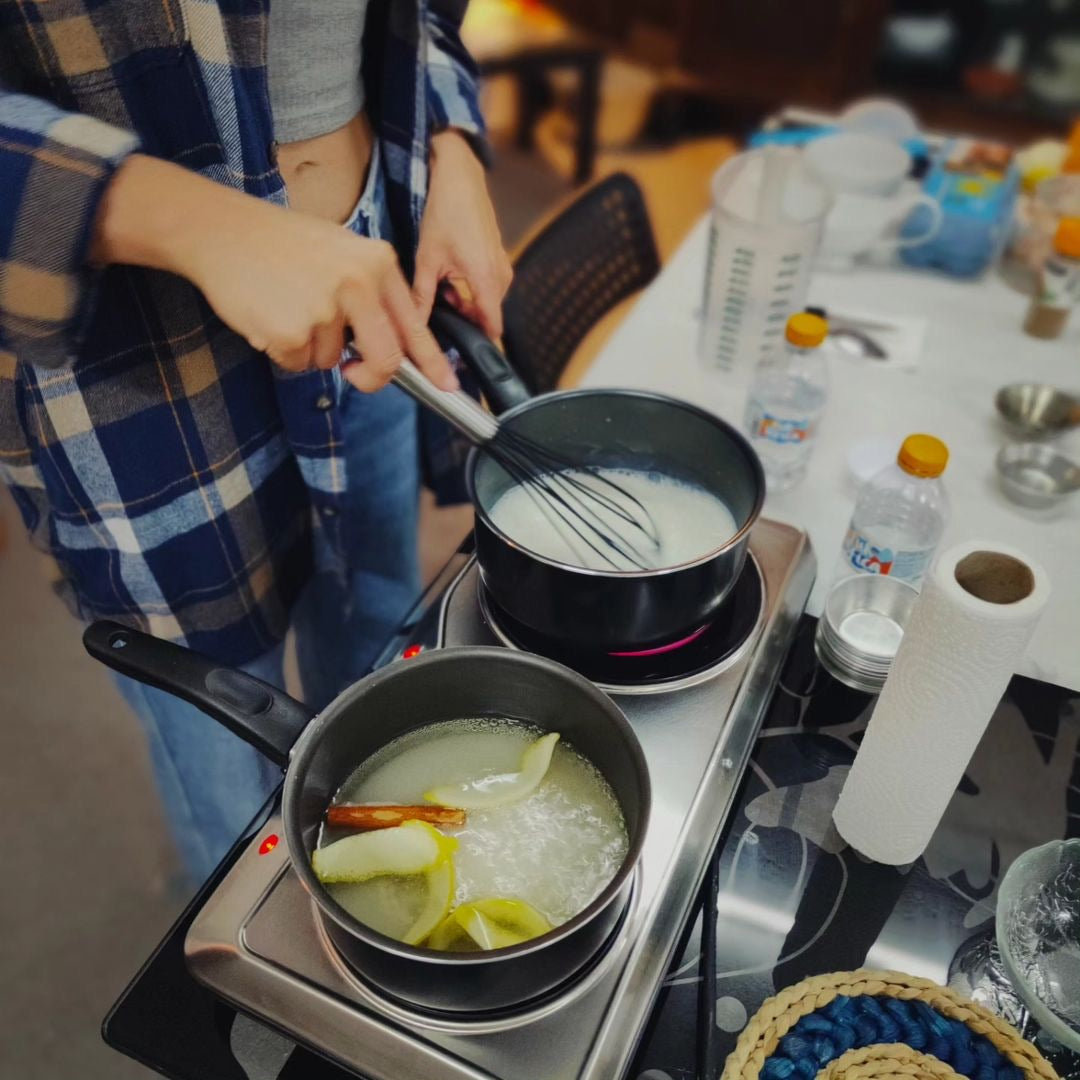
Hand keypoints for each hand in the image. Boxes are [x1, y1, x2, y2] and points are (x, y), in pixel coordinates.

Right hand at [91, 154, 457, 391]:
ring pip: (331, 361)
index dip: (432, 361)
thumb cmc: (279, 244)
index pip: (413, 323)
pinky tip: (269, 315)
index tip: (446, 384)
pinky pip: (298, 363)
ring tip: (287, 306)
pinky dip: (283, 350)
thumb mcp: (339, 253)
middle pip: (385, 359)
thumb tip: (393, 346)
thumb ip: (370, 294)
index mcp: (376, 263)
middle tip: (354, 372)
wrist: (220, 230)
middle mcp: (358, 284)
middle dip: (371, 376)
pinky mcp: (292, 330)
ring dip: (309, 348)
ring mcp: (325, 308)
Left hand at [413, 131, 512, 337]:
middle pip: (485, 316)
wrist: (460, 175)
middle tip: (437, 311)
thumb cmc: (445, 211)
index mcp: (486, 279)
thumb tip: (413, 325)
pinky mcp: (498, 256)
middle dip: (463, 320)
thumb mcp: (427, 258)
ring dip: (465, 303)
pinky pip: (487, 285)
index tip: (459, 353)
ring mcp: (502, 265)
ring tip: (440, 289)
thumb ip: (422, 296)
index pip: (492, 328)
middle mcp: (501, 275)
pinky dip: (469, 288)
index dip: (476, 344)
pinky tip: (450, 276)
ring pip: (485, 300)